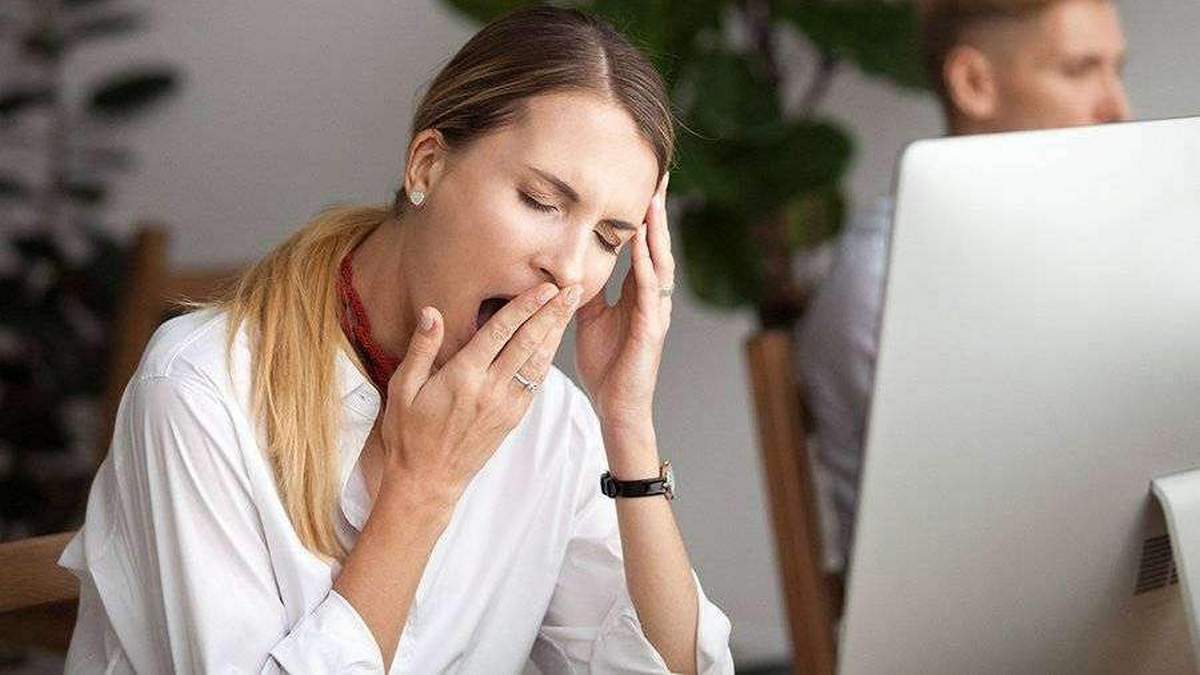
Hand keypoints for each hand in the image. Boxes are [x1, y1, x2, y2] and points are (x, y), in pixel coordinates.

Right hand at [374, 281, 580, 507]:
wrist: (428, 480)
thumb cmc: (409, 434)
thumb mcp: (402, 389)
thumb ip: (422, 349)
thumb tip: (433, 313)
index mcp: (463, 377)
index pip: (501, 333)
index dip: (525, 306)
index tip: (544, 287)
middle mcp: (490, 389)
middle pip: (529, 343)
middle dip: (552, 313)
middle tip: (572, 289)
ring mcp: (505, 405)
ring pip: (538, 362)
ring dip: (556, 333)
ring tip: (571, 308)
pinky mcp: (513, 418)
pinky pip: (534, 383)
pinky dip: (547, 359)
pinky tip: (554, 342)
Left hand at [575, 173, 672, 432]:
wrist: (616, 407)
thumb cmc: (606, 366)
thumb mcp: (588, 318)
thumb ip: (584, 290)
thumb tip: (568, 265)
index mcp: (637, 293)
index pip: (642, 245)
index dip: (643, 215)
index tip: (642, 182)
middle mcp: (652, 297)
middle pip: (657, 245)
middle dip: (657, 211)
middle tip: (659, 175)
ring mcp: (655, 312)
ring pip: (660, 262)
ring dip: (657, 232)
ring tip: (655, 201)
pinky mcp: (651, 330)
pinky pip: (649, 293)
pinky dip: (647, 268)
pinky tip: (643, 248)